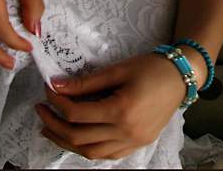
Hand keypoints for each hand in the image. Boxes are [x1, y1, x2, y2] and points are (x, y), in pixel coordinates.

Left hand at [35, 53, 189, 160]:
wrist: (181, 77)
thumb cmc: (151, 67)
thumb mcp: (119, 69)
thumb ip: (87, 81)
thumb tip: (57, 86)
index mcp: (121, 110)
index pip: (78, 113)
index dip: (58, 103)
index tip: (47, 90)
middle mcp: (125, 132)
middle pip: (78, 137)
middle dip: (54, 124)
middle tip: (41, 110)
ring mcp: (132, 143)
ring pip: (89, 153)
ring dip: (66, 141)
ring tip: (51, 128)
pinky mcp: (137, 146)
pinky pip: (105, 155)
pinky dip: (87, 149)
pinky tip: (78, 137)